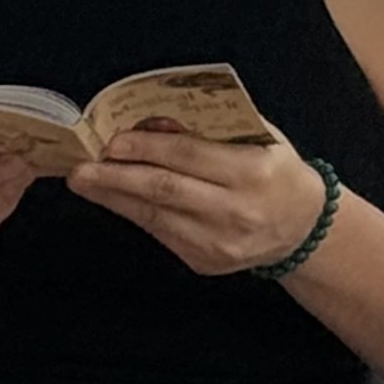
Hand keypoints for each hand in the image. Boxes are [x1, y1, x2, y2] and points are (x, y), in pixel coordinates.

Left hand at [66, 122, 330, 278]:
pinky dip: (133, 214)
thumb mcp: (258, 135)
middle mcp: (235, 211)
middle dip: (116, 176)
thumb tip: (151, 121)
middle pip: (164, 190)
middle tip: (81, 166)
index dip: (145, 148)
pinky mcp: (205, 263)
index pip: (187, 157)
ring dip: (114, 197)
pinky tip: (113, 198)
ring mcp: (219, 243)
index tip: (111, 140)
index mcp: (251, 172)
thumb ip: (210, 125)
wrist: (302, 227)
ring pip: (154, 217)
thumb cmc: (276, 171)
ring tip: (85, 181)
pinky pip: (160, 234)